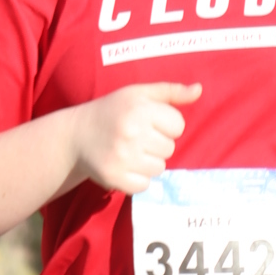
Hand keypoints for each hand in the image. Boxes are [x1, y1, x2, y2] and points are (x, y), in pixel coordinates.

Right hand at [76, 82, 201, 194]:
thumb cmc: (113, 111)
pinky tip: (124, 165)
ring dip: (148, 162)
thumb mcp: (138, 94)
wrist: (76, 135)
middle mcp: (131, 131)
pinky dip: (138, 179)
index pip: (178, 125)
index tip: (148, 123)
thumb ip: (170, 92)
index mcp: (139, 108)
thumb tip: (199, 90)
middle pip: (170, 148)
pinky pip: (144, 185)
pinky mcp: (115, 177)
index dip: (166, 125)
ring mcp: (122, 156)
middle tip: (136, 138)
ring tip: (130, 151)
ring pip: (159, 168)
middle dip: (157, 144)